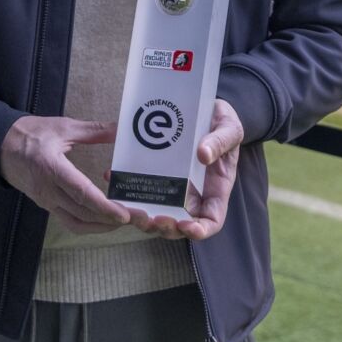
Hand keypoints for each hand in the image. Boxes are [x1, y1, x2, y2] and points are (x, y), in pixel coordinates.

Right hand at [0, 116, 131, 233]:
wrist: (0, 146)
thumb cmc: (31, 134)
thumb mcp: (62, 127)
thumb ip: (93, 130)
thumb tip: (119, 129)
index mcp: (52, 168)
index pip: (81, 194)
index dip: (103, 207)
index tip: (123, 214)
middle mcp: (48, 190)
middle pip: (82, 213)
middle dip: (110, 219)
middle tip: (135, 218)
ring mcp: (46, 200)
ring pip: (75, 222)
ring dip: (100, 226)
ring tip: (121, 221)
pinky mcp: (45, 205)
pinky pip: (68, 221)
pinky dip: (88, 225)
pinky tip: (103, 220)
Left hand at [128, 99, 243, 240]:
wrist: (206, 110)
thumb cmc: (223, 124)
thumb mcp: (229, 128)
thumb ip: (220, 141)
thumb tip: (203, 155)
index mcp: (216, 190)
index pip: (211, 222)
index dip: (199, 231)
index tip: (186, 226)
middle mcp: (194, 194)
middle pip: (179, 224)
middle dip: (165, 227)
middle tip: (152, 219)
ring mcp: (173, 186)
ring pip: (156, 211)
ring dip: (141, 216)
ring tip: (129, 207)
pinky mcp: (156, 173)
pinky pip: (140, 185)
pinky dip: (126, 186)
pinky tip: (112, 175)